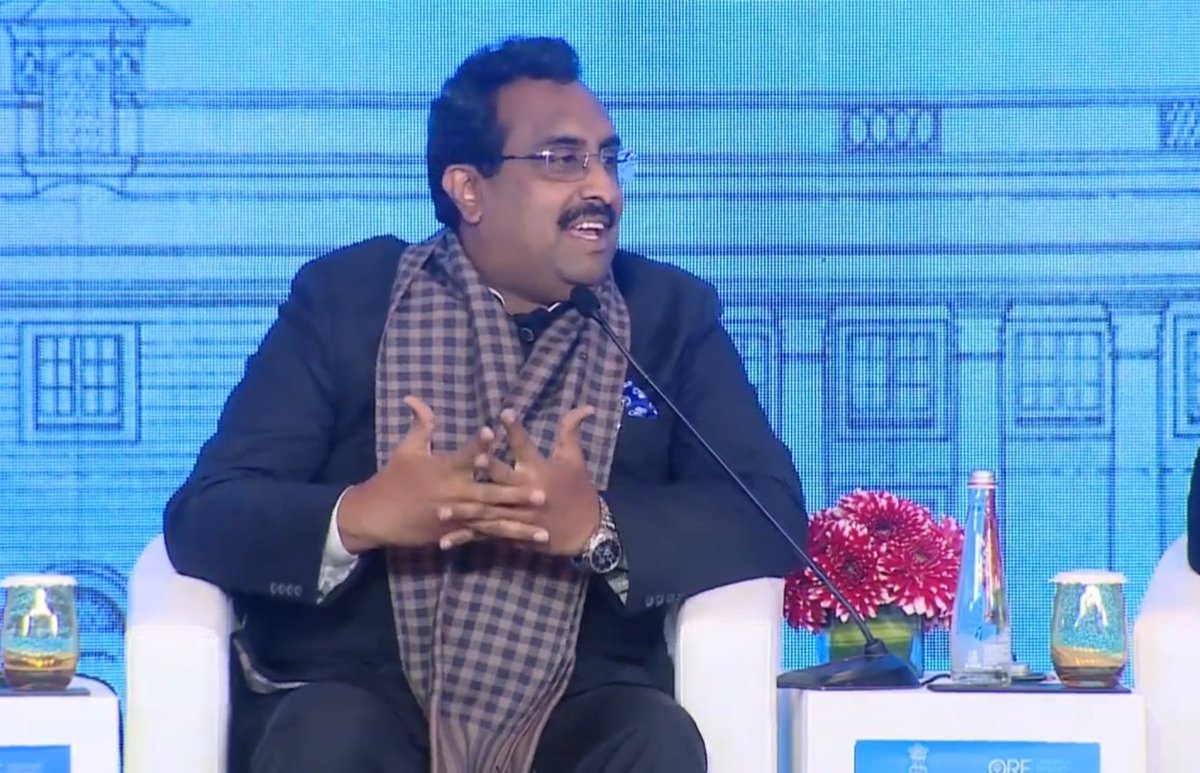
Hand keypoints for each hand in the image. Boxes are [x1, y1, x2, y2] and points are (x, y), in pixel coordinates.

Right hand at [335, 396, 546, 552]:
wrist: (376, 515)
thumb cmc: (393, 478)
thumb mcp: (406, 449)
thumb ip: (420, 425)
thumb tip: (414, 398)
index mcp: (444, 469)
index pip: (465, 454)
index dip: (479, 443)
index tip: (493, 432)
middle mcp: (454, 493)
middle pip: (489, 494)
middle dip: (515, 495)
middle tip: (540, 494)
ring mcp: (457, 516)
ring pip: (492, 521)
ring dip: (518, 525)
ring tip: (542, 530)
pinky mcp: (455, 532)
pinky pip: (482, 535)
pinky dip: (502, 538)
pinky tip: (523, 543)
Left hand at [442, 406, 600, 555]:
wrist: (585, 531)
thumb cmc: (578, 490)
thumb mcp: (575, 459)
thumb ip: (571, 431)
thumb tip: (585, 406)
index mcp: (539, 471)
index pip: (525, 445)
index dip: (515, 429)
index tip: (505, 412)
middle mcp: (526, 492)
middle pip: (504, 479)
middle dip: (490, 469)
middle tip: (475, 459)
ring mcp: (517, 516)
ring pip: (488, 511)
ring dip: (465, 510)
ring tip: (442, 508)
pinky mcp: (511, 533)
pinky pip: (485, 534)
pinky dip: (465, 537)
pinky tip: (443, 540)